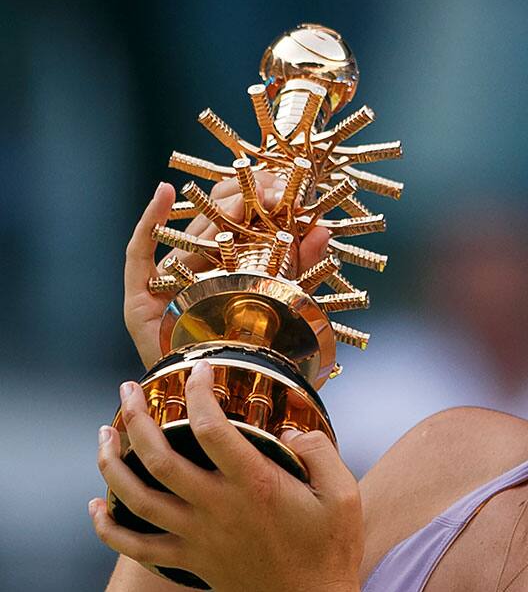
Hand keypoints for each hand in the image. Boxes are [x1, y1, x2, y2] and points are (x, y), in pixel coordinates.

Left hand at [91, 361, 362, 591]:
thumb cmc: (328, 549)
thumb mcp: (343, 494)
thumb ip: (319, 452)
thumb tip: (293, 428)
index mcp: (255, 485)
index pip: (213, 429)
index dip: (199, 392)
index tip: (199, 370)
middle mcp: (217, 508)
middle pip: (158, 457)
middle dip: (136, 418)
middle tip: (128, 391)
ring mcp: (198, 536)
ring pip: (135, 498)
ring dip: (111, 463)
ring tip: (104, 433)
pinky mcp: (190, 560)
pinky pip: (135, 546)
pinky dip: (108, 527)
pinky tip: (97, 506)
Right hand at [124, 178, 330, 368]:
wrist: (227, 405)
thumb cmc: (259, 360)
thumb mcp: (289, 305)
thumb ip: (303, 267)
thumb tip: (321, 230)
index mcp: (228, 271)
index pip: (237, 224)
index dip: (257, 199)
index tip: (281, 186)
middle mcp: (195, 274)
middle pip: (214, 222)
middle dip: (242, 201)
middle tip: (269, 191)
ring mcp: (166, 284)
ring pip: (189, 234)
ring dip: (215, 210)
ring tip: (239, 198)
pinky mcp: (141, 298)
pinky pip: (140, 253)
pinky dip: (150, 221)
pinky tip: (164, 193)